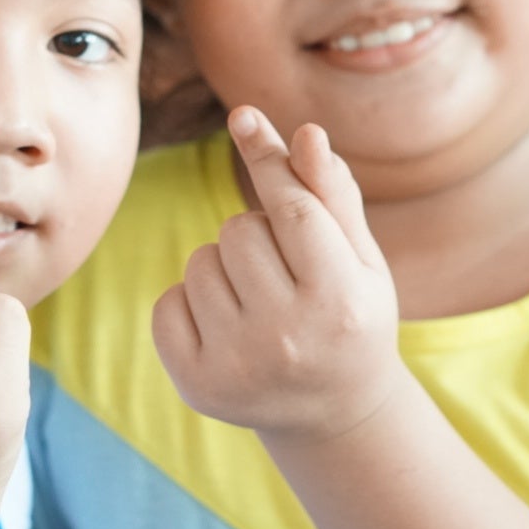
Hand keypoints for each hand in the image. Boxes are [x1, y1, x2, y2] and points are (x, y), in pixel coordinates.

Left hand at [151, 106, 401, 441]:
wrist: (334, 413)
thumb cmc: (350, 316)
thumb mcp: (360, 260)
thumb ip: (332, 196)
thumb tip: (306, 134)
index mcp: (342, 302)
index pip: (293, 211)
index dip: (268, 160)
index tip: (243, 115)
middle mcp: (288, 337)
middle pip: (240, 230)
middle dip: (256, 236)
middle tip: (285, 275)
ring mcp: (238, 365)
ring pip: (201, 261)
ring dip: (223, 267)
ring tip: (260, 303)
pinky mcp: (196, 383)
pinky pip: (168, 301)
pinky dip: (190, 303)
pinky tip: (228, 329)